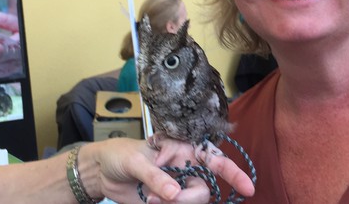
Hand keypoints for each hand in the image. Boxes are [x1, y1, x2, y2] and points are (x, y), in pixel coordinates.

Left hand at [83, 137, 254, 203]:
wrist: (101, 173)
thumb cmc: (120, 155)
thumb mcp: (136, 161)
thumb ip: (156, 176)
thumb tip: (175, 194)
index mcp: (183, 149)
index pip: (213, 159)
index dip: (233, 172)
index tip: (247, 188)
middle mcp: (186, 168)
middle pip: (204, 189)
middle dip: (189, 199)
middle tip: (167, 200)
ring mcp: (178, 187)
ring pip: (193, 202)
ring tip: (151, 200)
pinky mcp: (169, 202)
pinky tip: (151, 202)